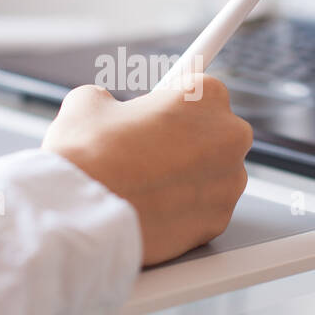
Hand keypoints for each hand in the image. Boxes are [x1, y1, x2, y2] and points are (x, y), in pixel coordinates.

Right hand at [41, 77, 252, 265]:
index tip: (163, 115)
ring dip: (188, 178)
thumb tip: (106, 109)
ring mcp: (230, 183)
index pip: (201, 93)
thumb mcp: (89, 103)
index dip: (175, 106)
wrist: (84, 216)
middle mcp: (230, 135)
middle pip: (215, 134)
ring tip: (145, 184)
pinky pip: (205, 210)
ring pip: (214, 175)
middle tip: (149, 152)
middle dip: (188, 142)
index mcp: (206, 94)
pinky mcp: (220, 222)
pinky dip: (184, 210)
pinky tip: (153, 207)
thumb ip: (112, 102)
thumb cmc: (89, 154)